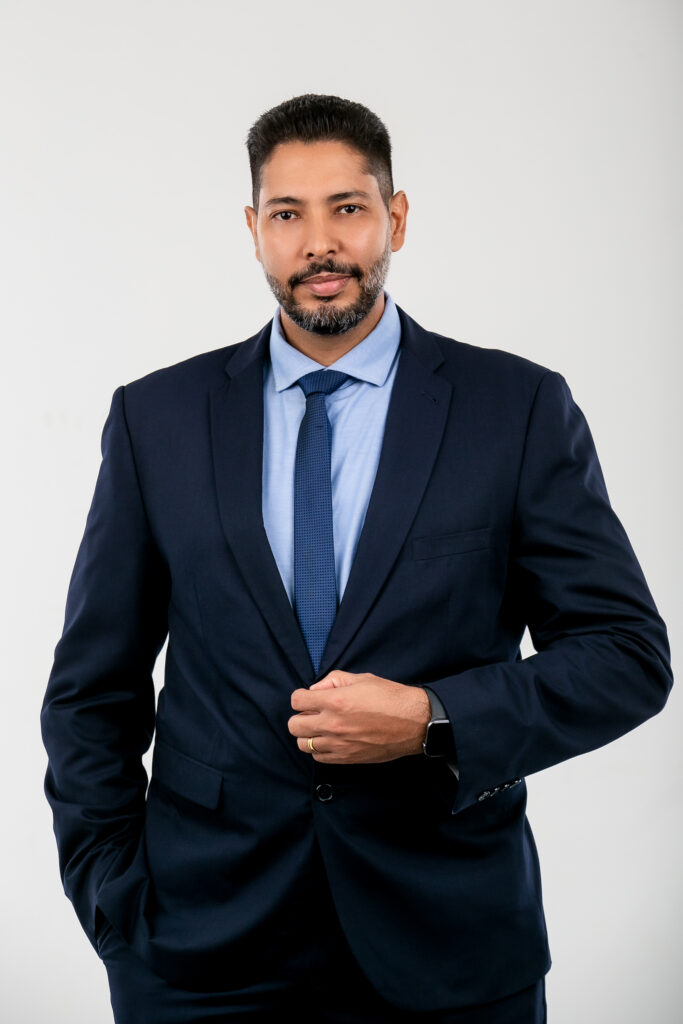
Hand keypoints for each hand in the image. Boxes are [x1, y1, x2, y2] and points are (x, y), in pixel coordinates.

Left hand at [288, 671, 430, 762]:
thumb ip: (333, 680)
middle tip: (313, 713)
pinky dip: (320, 749)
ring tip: (321, 728)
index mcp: (335, 701)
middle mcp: (332, 725)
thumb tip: (316, 690)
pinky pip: (319, 758)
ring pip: (303, 744)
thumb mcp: (362, 678)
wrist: (413, 722)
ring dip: (308, 734)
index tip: (309, 698)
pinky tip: (331, 740)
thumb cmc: (390, 697)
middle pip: (294, 725)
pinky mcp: (347, 758)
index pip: (297, 701)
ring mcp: (339, 744)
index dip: (301, 697)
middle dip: (301, 716)